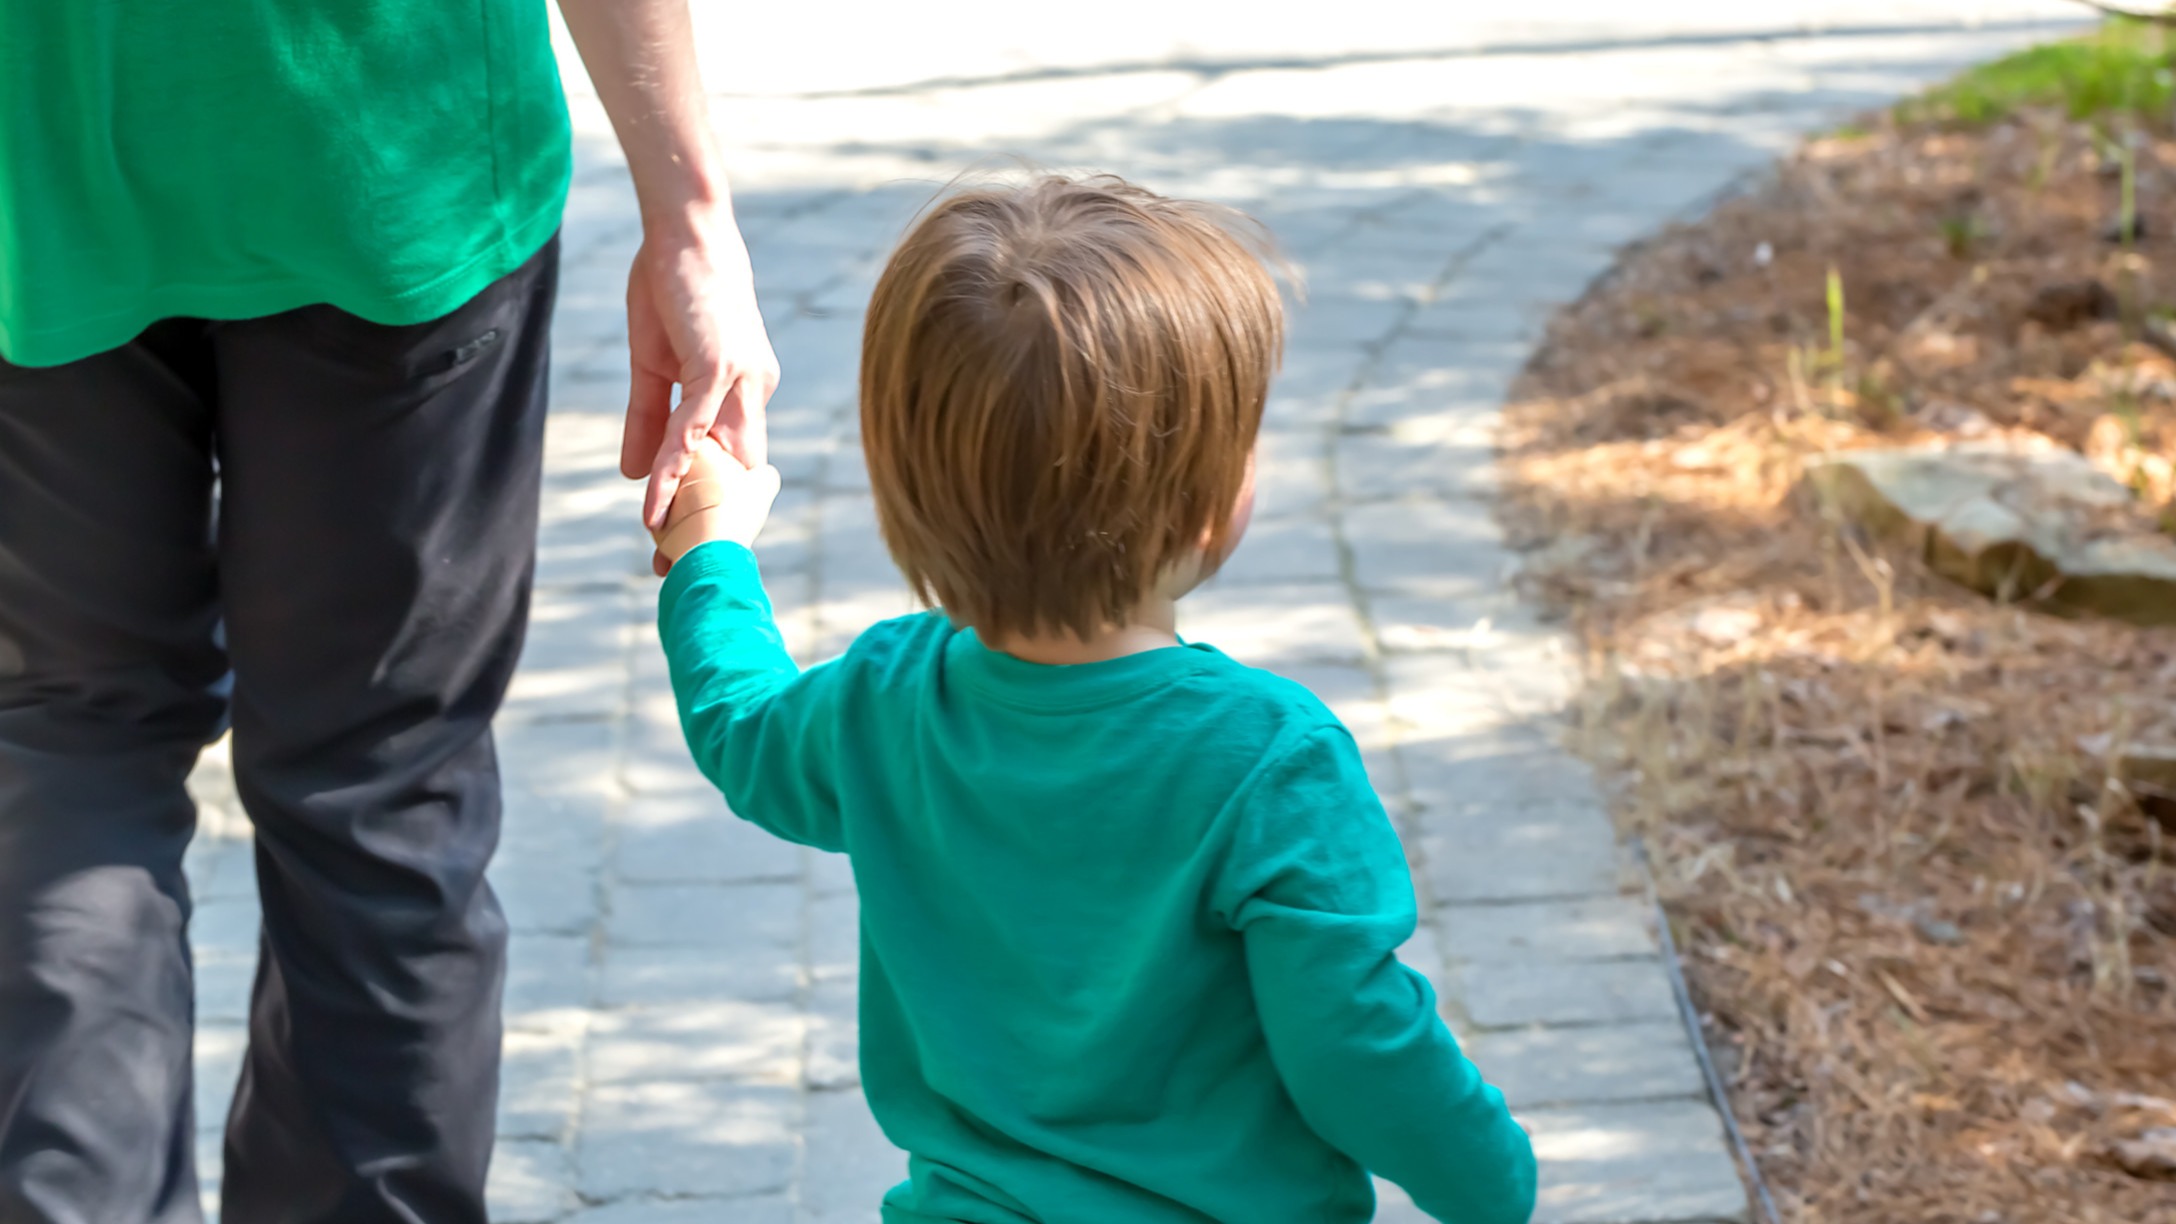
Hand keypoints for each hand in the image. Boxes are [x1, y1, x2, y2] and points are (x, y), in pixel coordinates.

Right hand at [619, 209, 779, 553]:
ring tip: (662, 551)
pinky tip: (653, 500)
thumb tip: (633, 471)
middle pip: (730, 474)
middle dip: (705, 525)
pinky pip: (694, 429)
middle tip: (675, 570)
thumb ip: (647, 419)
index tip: (686, 544)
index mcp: (746, 391)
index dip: (710, 504)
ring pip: (714, 460)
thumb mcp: (653, 362)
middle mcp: (754, 390)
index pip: (730, 461)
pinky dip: (674, 467)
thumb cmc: (671, 287)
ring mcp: (742, 380)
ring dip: (687, 508)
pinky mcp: (720, 367)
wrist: (683, 229)